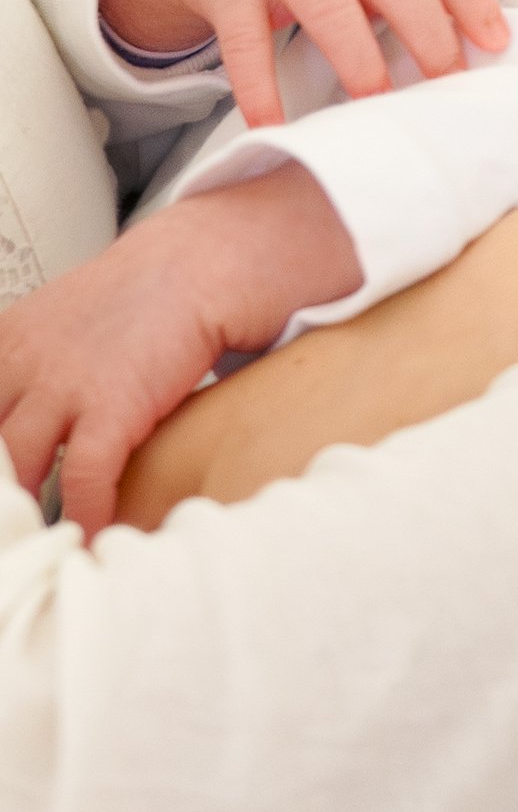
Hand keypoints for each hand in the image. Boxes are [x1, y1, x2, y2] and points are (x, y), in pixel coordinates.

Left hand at [0, 161, 361, 537]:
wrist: (203, 258)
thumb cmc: (144, 299)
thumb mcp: (62, 325)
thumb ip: (33, 374)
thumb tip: (27, 434)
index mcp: (5, 343)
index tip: (3, 495)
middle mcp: (21, 363)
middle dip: (0, 494)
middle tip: (15, 533)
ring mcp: (63, 384)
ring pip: (15, 474)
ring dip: (27, 518)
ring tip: (39, 552)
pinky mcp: (113, 404)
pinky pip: (83, 481)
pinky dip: (84, 518)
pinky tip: (91, 538)